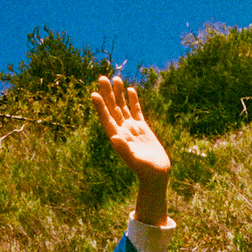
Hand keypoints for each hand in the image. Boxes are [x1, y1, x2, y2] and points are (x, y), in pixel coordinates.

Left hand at [91, 75, 170, 225]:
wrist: (156, 174)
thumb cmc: (146, 170)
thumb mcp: (135, 160)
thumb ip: (124, 149)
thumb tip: (114, 137)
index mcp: (118, 138)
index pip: (106, 119)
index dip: (100, 107)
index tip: (94, 94)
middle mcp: (122, 131)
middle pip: (112, 109)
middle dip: (107, 94)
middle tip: (101, 77)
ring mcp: (132, 129)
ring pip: (123, 107)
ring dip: (118, 94)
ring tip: (115, 79)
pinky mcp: (142, 128)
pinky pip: (136, 111)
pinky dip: (133, 100)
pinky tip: (130, 90)